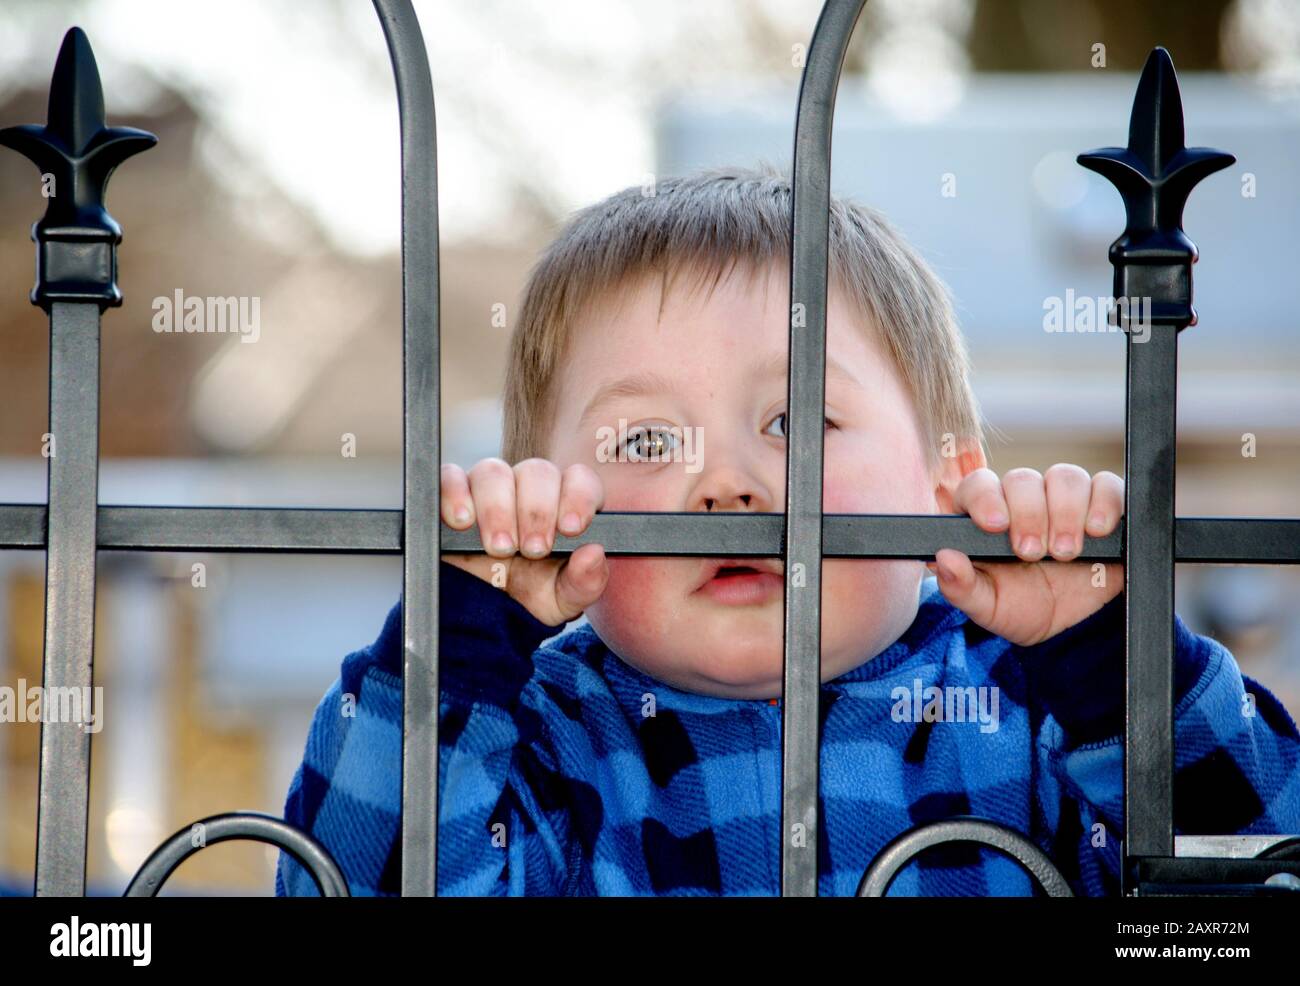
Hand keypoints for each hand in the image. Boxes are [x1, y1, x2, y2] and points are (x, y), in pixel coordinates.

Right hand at [440, 457, 608, 626]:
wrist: (482, 620)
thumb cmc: (530, 598)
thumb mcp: (563, 599)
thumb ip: (586, 581)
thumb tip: (594, 554)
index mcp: (563, 505)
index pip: (578, 479)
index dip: (578, 497)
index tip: (572, 528)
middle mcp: (527, 490)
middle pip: (536, 471)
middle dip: (537, 511)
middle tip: (533, 550)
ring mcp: (487, 489)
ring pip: (493, 472)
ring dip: (497, 508)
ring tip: (500, 548)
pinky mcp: (451, 496)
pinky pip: (449, 477)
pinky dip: (454, 494)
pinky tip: (462, 522)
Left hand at [928, 465, 1123, 645]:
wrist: (1073, 627)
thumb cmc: (1021, 607)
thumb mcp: (988, 607)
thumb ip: (961, 587)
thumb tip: (943, 559)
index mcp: (986, 516)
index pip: (978, 485)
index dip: (985, 498)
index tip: (996, 525)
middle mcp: (1023, 500)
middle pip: (1022, 479)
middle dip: (1029, 515)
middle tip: (1033, 553)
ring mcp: (1063, 499)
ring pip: (1065, 477)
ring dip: (1066, 513)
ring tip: (1065, 552)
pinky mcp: (1103, 504)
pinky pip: (1107, 485)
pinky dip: (1105, 503)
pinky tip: (1098, 531)